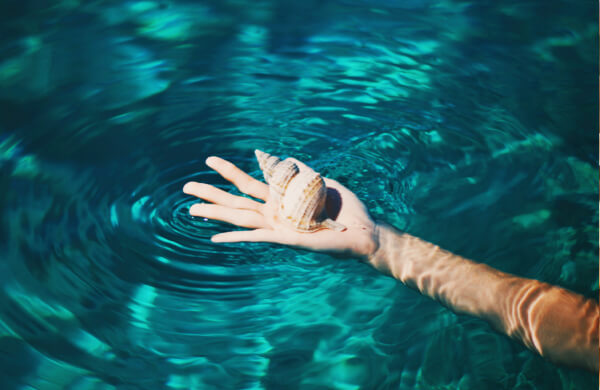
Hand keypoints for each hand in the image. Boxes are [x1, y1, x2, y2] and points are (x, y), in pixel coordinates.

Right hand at [183, 156, 378, 258]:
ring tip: (191, 207)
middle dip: (211, 192)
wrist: (363, 231)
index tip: (210, 161)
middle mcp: (275, 213)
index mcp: (282, 198)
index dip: (230, 171)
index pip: (249, 183)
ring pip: (240, 217)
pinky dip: (236, 238)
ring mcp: (278, 226)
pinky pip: (257, 236)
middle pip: (236, 200)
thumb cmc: (346, 209)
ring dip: (215, 212)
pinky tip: (215, 239)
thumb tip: (286, 157)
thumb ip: (303, 171)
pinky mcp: (286, 238)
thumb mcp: (322, 181)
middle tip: (186, 187)